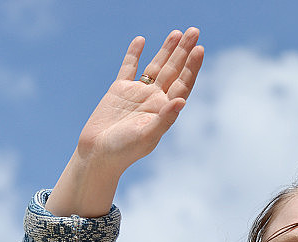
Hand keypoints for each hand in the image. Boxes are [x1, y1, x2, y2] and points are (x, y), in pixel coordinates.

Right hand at [46, 28, 203, 216]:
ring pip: (155, 66)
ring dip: (166, 50)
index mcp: (165, 110)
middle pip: (174, 70)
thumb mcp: (147, 136)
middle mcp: (154, 100)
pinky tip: (141, 41)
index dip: (192, 67)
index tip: (200, 50)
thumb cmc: (124, 151)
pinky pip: (128, 68)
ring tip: (177, 33)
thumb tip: (182, 101)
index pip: (183, 84)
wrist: (98, 155)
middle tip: (194, 32)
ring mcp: (137, 93)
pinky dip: (134, 54)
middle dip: (184, 51)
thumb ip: (165, 119)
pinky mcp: (118, 90)